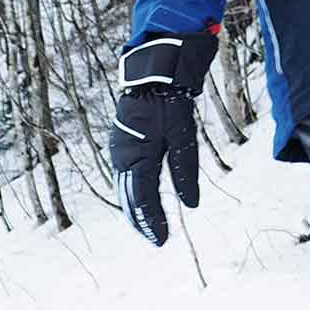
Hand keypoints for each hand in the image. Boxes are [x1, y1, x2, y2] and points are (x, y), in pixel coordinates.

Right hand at [109, 32, 217, 244]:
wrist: (154, 69)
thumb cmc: (170, 99)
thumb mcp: (183, 136)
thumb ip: (185, 171)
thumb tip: (191, 204)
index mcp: (137, 157)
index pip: (144, 201)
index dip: (153, 223)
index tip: (162, 241)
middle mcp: (122, 157)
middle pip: (130, 200)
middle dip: (142, 221)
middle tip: (155, 239)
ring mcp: (119, 150)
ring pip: (124, 189)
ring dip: (134, 209)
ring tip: (145, 224)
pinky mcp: (121, 142)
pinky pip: (123, 176)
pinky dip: (131, 192)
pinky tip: (138, 196)